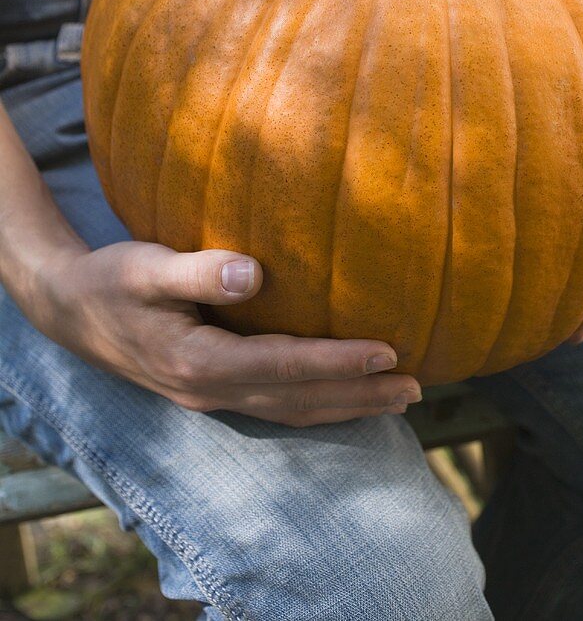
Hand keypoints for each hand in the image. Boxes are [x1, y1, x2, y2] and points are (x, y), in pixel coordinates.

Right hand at [37, 241, 420, 425]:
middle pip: (299, 401)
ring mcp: (210, 397)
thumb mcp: (146, 267)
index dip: (338, 362)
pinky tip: (343, 395)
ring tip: (399, 399)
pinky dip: (317, 404)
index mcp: (199, 362)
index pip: (284, 366)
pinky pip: (276, 405)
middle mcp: (209, 390)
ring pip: (292, 410)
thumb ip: (199, 272)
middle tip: (417, 388)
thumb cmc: (111, 280)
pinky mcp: (210, 390)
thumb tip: (251, 272)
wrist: (70, 311)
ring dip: (347, 407)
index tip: (387, 353)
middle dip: (359, 396)